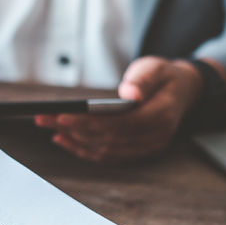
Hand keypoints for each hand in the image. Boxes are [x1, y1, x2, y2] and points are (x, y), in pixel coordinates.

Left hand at [35, 57, 203, 161]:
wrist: (181, 91)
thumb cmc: (163, 76)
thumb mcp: (155, 67)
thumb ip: (143, 80)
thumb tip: (129, 94)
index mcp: (161, 115)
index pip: (120, 124)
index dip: (89, 123)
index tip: (62, 116)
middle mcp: (155, 137)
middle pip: (107, 139)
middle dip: (73, 129)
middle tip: (44, 118)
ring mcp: (147, 148)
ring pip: (105, 151)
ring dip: (74, 141)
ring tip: (50, 127)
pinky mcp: (137, 153)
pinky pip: (107, 156)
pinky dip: (84, 150)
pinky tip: (64, 139)